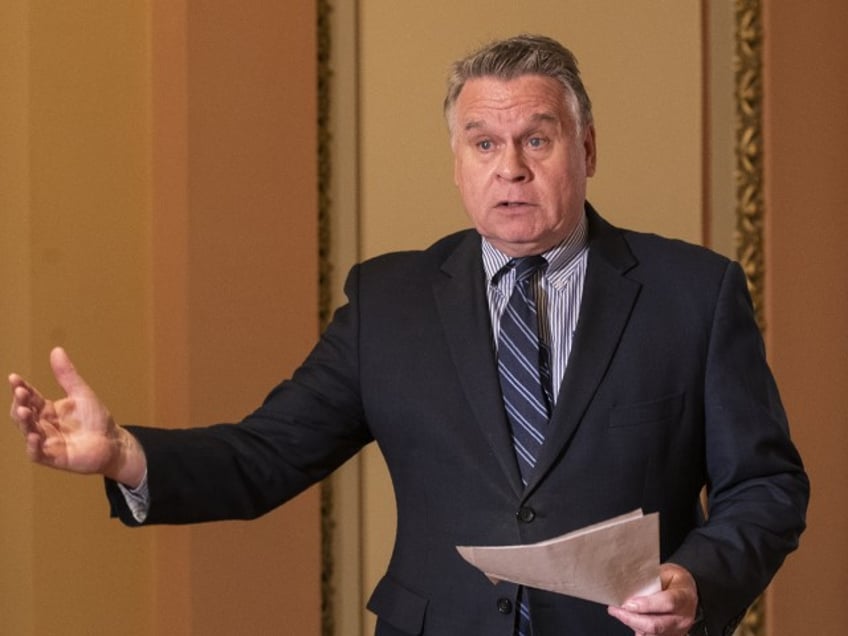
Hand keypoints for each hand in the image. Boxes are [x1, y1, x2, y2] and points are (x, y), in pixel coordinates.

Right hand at [8, 347, 145, 485]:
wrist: (112, 441)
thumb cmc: (95, 418)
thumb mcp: (81, 393)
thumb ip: (67, 375)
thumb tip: (56, 349)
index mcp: (47, 410)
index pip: (29, 397)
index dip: (20, 388)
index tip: (14, 378)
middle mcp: (43, 425)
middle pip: (23, 414)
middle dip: (19, 403)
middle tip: (20, 392)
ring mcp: (46, 442)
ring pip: (27, 432)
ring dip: (24, 422)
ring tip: (24, 411)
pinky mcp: (53, 458)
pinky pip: (37, 453)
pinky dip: (33, 446)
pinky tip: (34, 436)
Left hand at [607, 563, 698, 635]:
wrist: (688, 593)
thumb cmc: (675, 580)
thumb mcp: (666, 572)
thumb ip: (651, 581)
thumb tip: (630, 587)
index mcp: (684, 597)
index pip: (667, 603)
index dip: (647, 604)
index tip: (628, 603)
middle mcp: (682, 618)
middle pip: (656, 625)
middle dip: (632, 618)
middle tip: (615, 609)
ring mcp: (677, 631)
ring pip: (651, 634)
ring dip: (632, 624)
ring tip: (617, 612)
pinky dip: (637, 628)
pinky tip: (628, 619)